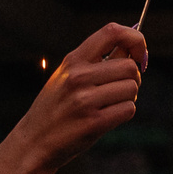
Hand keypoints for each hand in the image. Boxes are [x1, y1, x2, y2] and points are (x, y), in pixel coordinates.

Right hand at [13, 24, 148, 171]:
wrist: (34, 141)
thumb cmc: (55, 108)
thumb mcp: (66, 76)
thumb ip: (95, 63)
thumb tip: (131, 50)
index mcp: (73, 60)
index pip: (111, 32)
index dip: (134, 39)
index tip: (138, 53)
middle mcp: (79, 76)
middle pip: (129, 66)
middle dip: (133, 78)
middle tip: (120, 88)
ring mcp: (85, 99)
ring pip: (132, 88)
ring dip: (128, 97)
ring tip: (110, 104)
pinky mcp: (94, 122)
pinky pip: (129, 109)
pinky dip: (124, 113)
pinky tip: (108, 117)